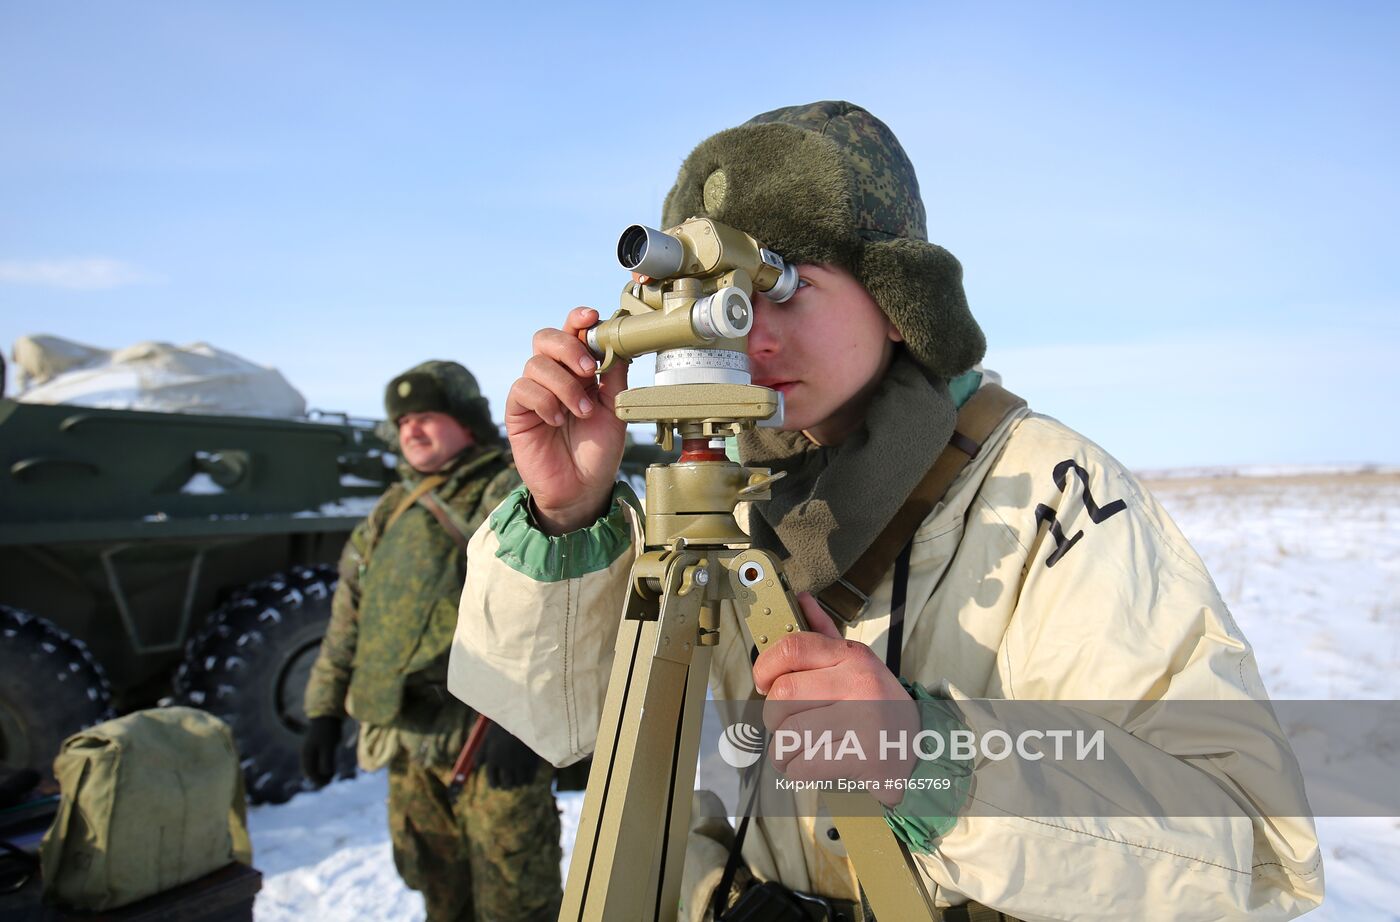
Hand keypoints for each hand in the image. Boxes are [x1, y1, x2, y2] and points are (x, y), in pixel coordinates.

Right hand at [300, 715, 343, 787]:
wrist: (328, 717)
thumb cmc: (328, 731)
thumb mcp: (328, 746)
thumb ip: (326, 759)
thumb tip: (325, 774)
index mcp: (307, 754)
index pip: (309, 771)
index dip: (317, 779)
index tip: (327, 783)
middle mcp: (307, 754)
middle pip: (310, 770)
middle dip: (319, 778)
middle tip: (329, 782)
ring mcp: (312, 751)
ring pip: (315, 767)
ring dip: (322, 774)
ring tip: (331, 778)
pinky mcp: (319, 749)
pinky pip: (319, 762)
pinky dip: (324, 767)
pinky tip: (332, 770)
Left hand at [478, 723, 544, 789]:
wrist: (522, 716)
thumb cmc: (503, 726)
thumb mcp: (488, 737)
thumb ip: (480, 752)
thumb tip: (477, 767)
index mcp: (493, 758)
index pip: (492, 779)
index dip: (494, 784)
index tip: (496, 785)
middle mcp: (506, 763)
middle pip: (506, 784)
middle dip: (505, 786)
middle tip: (506, 786)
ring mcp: (520, 762)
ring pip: (518, 783)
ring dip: (516, 784)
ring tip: (516, 783)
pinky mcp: (532, 761)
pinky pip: (530, 778)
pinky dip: (527, 781)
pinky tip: (526, 779)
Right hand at [505, 307, 629, 534]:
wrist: (582, 489)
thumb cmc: (599, 450)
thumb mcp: (615, 410)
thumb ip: (614, 376)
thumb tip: (618, 342)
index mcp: (579, 371)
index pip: (573, 333)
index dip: (578, 320)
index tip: (593, 317)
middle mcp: (554, 376)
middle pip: (546, 338)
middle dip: (567, 347)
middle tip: (587, 370)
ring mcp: (534, 392)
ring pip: (536, 364)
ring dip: (563, 385)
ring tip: (581, 412)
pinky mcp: (518, 412)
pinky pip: (523, 389)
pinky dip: (544, 401)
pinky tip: (557, 420)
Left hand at [752, 594, 919, 806]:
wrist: (919, 748)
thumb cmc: (877, 704)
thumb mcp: (857, 664)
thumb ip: (825, 634)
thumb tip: (801, 599)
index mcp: (853, 656)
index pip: (792, 648)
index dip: (765, 666)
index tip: (762, 683)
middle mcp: (859, 683)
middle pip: (782, 696)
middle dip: (773, 717)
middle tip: (785, 724)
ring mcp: (863, 720)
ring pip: (788, 734)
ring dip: (782, 748)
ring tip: (798, 747)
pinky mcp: (863, 756)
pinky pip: (803, 764)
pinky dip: (796, 769)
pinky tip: (810, 764)